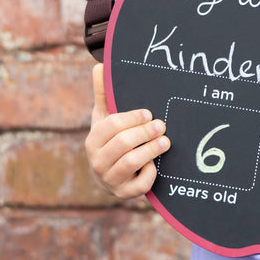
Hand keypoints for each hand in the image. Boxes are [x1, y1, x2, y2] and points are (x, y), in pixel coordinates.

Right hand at [85, 63, 168, 198]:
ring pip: (131, 162)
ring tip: (166, 142)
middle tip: (162, 125)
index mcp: (93, 140)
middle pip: (123, 143)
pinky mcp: (124, 194)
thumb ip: (103, 94)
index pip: (112, 125)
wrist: (111, 176)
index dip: (133, 118)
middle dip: (146, 133)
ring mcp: (109, 180)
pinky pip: (140, 184)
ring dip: (152, 150)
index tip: (149, 113)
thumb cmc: (110, 141)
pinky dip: (150, 174)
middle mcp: (97, 162)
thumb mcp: (105, 118)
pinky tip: (155, 165)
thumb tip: (100, 65)